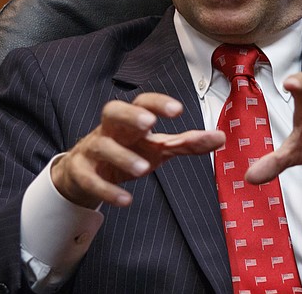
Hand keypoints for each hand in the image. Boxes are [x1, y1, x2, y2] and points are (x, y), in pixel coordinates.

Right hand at [51, 93, 224, 208]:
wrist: (84, 174)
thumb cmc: (127, 152)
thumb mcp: (157, 147)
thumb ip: (187, 143)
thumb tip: (220, 137)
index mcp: (130, 121)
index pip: (142, 102)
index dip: (158, 103)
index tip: (178, 110)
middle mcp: (110, 130)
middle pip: (113, 111)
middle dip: (130, 115)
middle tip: (149, 123)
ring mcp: (92, 150)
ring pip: (102, 146)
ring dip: (122, 156)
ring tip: (143, 169)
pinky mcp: (80, 173)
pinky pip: (90, 179)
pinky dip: (107, 189)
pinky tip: (125, 199)